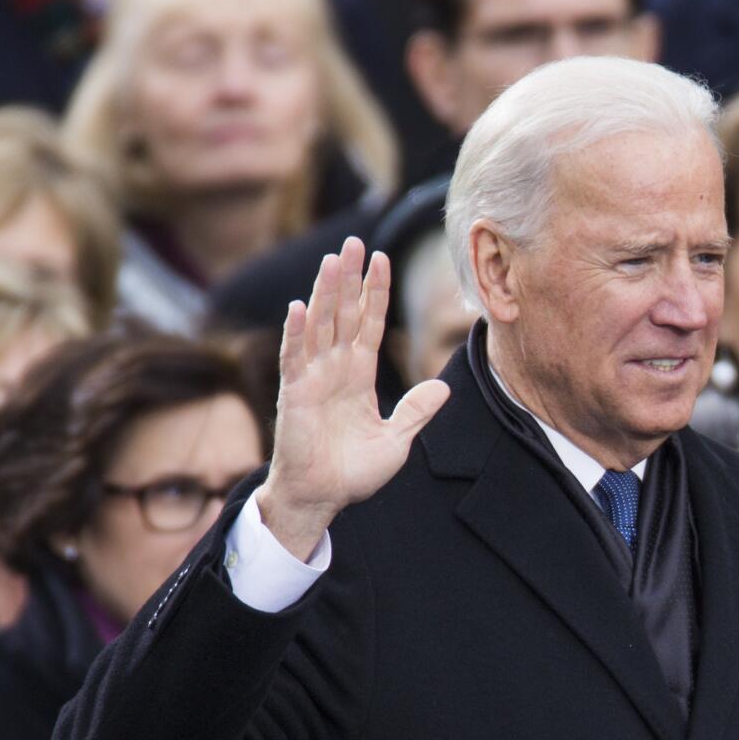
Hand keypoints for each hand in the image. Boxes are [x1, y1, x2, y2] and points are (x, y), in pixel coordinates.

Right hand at [259, 236, 450, 558]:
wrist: (323, 497)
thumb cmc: (354, 471)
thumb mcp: (398, 439)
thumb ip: (417, 412)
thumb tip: (444, 388)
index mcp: (358, 376)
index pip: (369, 324)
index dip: (376, 293)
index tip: (382, 259)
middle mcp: (334, 369)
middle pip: (344, 314)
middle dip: (350, 279)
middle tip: (354, 242)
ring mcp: (312, 378)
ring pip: (320, 326)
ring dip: (326, 293)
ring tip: (333, 261)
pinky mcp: (294, 394)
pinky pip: (295, 357)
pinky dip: (297, 333)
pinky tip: (301, 307)